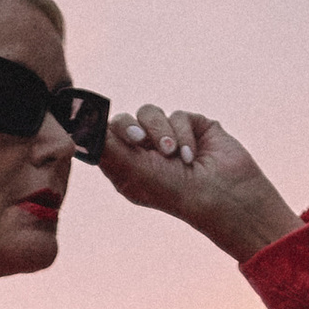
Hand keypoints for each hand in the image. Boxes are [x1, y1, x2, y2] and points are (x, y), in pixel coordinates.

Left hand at [101, 104, 296, 259]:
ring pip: (150, 112)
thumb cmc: (177, 195)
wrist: (224, 196)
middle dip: (131, 127)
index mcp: (127, 168)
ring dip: (162, 133)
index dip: (102, 132)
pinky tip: (192, 155)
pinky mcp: (193, 127)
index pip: (105, 140)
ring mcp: (170, 137)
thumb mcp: (137, 174)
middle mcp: (145, 152)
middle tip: (138, 139)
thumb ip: (110, 150)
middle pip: (124, 120)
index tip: (99, 129)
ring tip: (174, 156)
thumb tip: (84, 130)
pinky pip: (178, 114)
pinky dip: (184, 134)